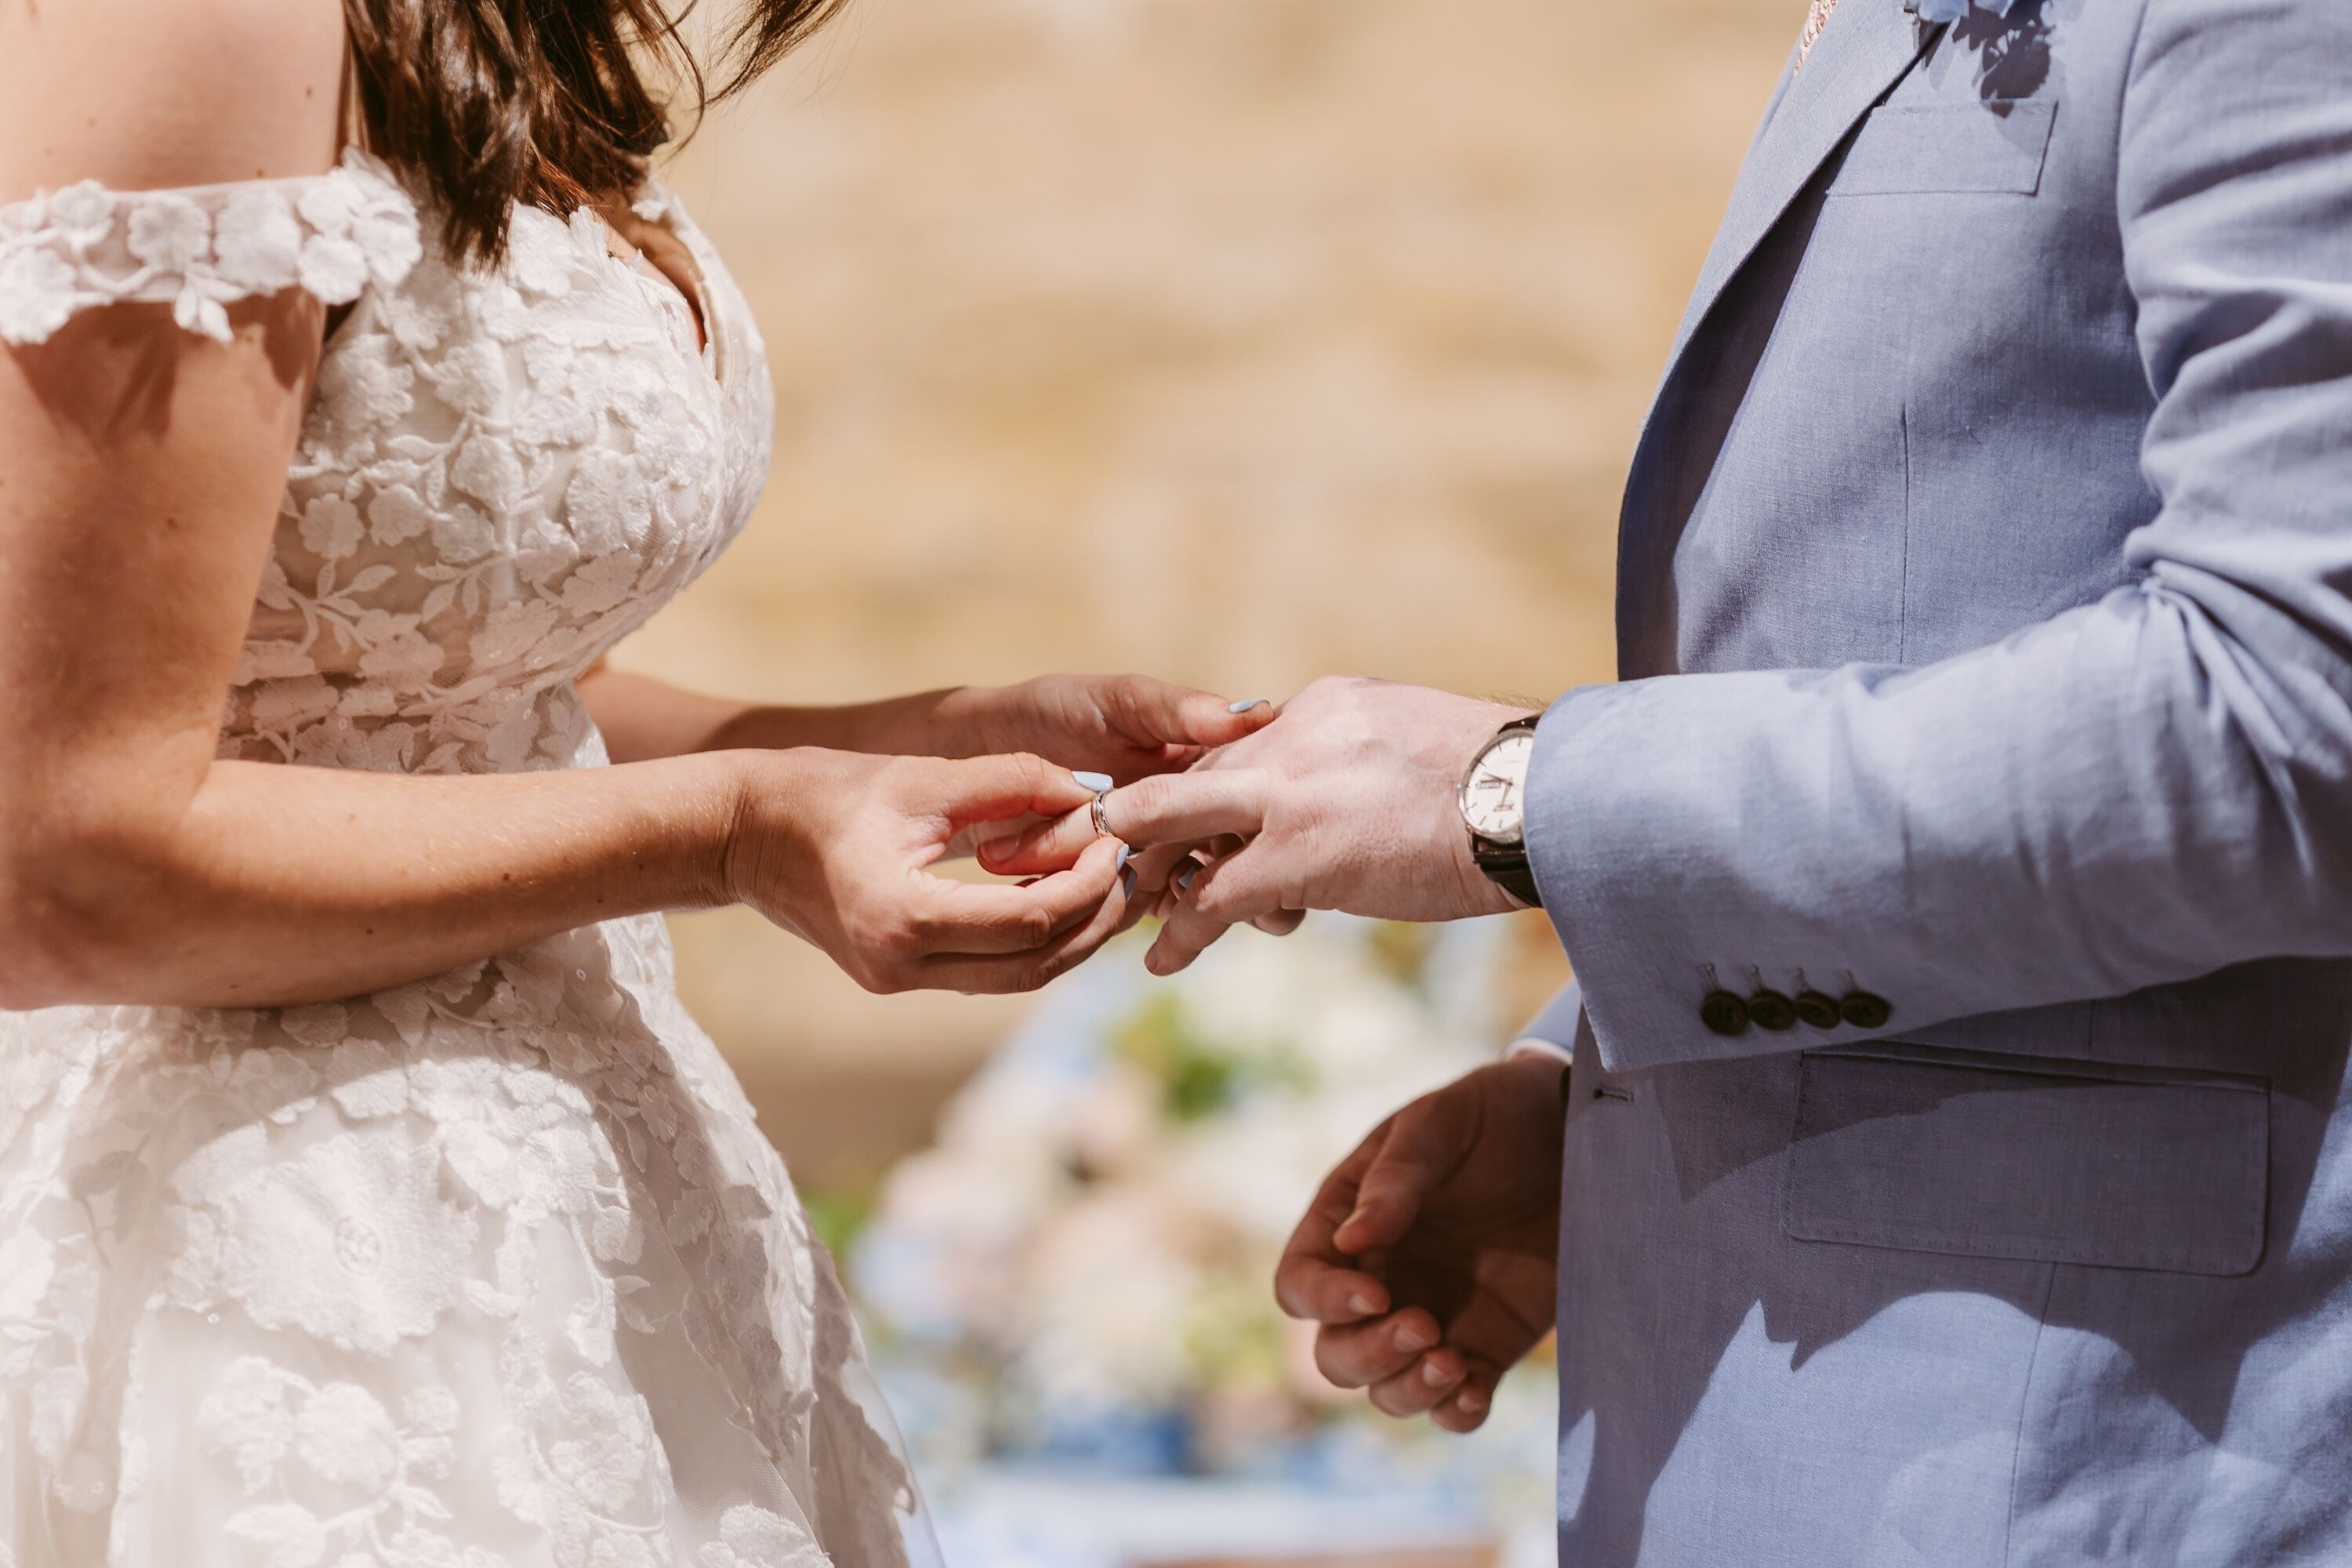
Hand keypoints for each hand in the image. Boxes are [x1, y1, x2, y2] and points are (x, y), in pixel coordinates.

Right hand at [725, 748, 1133, 993]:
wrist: (742, 832)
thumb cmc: (824, 791)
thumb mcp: (922, 775)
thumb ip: (1011, 780)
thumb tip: (1090, 791)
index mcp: (904, 920)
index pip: (1029, 923)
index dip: (1086, 886)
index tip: (1115, 842)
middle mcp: (901, 968)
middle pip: (1033, 967)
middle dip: (1094, 922)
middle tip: (1130, 869)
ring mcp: (898, 981)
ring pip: (1016, 980)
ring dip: (1071, 939)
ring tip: (1109, 885)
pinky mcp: (898, 978)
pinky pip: (987, 971)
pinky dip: (1033, 941)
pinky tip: (1063, 898)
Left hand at [981, 677, 1536, 972]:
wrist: (1545, 802)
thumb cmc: (1505, 787)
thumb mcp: (1417, 743)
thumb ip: (1362, 757)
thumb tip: (1350, 792)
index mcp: (1322, 706)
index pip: (1231, 747)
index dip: (1196, 789)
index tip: (1171, 820)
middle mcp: (1290, 737)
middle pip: (1183, 779)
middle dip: (1136, 824)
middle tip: (1096, 857)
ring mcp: (1288, 794)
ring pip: (1175, 828)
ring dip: (1147, 876)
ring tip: (1129, 914)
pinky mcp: (1298, 856)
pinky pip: (1212, 896)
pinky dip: (1180, 928)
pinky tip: (1163, 958)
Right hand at [1277, 1054, 1564, 1431]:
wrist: (1575, 1134)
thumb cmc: (1493, 1115)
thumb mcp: (1441, 1125)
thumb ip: (1396, 1179)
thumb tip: (1350, 1243)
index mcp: (1346, 1226)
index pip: (1302, 1285)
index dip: (1325, 1301)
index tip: (1376, 1293)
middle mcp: (1379, 1282)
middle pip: (1337, 1354)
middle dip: (1369, 1355)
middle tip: (1424, 1327)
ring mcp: (1431, 1320)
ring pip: (1388, 1390)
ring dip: (1410, 1389)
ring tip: (1454, 1362)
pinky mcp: (1486, 1347)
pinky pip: (1454, 1405)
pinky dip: (1456, 1413)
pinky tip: (1474, 1393)